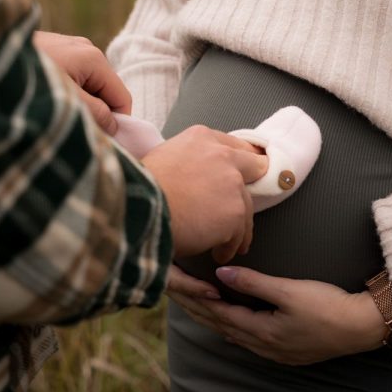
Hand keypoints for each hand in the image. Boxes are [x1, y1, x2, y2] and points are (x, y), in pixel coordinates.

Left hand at [35, 31, 130, 134]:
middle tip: (74, 134)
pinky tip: (43, 102)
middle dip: (95, 114)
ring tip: (53, 117)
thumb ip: (95, 115)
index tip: (104, 146)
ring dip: (78, 105)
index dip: (118, 125)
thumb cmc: (25, 82)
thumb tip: (115, 129)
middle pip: (105, 92)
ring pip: (86, 86)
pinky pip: (70, 78)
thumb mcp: (65, 103)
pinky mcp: (51, 50)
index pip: (121, 97)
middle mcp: (85, 48)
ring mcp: (67, 47)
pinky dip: (64, 94)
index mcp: (93, 58)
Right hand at [143, 127, 267, 262]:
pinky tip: (217, 253)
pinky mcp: (235, 211)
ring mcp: (232, 182)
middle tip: (244, 205)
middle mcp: (222, 155)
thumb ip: (188, 160)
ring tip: (227, 243)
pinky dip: (229, 246)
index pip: (234, 146)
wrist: (136, 209)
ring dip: (238, 226)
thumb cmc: (140, 189)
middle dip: (252, 185)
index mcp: (202, 137)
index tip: (242, 176)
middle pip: (254, 167)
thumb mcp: (163, 158)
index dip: (239, 164)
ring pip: (246, 206)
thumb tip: (196, 175)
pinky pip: (239, 233)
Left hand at [166, 264, 384, 364]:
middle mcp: (262, 345)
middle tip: (177, 294)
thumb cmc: (326, 306)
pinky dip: (231, 324)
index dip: (197, 299)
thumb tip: (220, 275)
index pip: (218, 314)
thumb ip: (254, 283)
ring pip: (233, 332)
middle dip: (197, 309)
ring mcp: (274, 349)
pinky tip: (229, 320)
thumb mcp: (289, 291)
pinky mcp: (285, 347)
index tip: (178, 283)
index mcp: (261, 330)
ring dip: (212, 317)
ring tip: (194, 304)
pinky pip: (247, 336)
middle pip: (221, 326)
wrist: (360, 327)